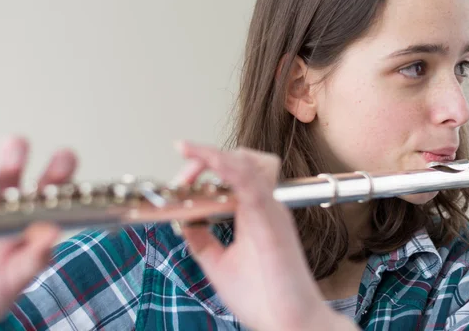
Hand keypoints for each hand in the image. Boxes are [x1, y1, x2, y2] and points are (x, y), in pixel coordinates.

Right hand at [0, 136, 76, 330]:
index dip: (59, 168)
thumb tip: (54, 233)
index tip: (64, 157)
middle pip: (12, 164)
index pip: (50, 182)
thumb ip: (34, 259)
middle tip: (14, 149)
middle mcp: (3, 200)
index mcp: (31, 215)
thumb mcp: (15, 280)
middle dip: (15, 152)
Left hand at [174, 141, 357, 330]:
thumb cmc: (264, 296)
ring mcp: (270, 210)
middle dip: (207, 157)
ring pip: (250, 163)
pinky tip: (211, 162)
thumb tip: (181, 221)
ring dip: (218, 155)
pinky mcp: (272, 220)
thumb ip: (201, 239)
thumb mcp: (219, 263)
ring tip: (191, 154)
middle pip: (241, 160)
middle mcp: (264, 206)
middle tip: (182, 167)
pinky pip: (253, 183)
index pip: (231, 172)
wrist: (288, 323)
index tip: (180, 176)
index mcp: (253, 212)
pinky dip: (231, 168)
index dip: (204, 166)